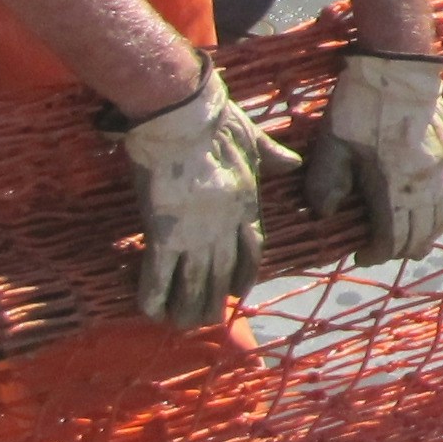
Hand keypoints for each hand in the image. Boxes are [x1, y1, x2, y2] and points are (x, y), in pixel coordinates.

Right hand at [117, 58, 294, 325]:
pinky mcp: (164, 232)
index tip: (238, 290)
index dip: (244, 273)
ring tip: (181, 324)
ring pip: (195, 281)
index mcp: (247, 203)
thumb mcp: (253, 138)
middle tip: (206, 318)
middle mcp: (226, 225)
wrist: (184, 117)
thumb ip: (272, 155)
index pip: (251, 250)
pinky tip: (149, 312)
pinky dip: (154, 295)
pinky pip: (159, 273)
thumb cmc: (216, 121)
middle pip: (223, 273)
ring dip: (188, 306)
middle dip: (214, 299)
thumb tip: (293, 162)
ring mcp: (197, 232)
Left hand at [304, 48, 442, 264]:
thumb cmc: (361, 108)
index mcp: (393, 187)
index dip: (375, 254)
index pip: (391, 239)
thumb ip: (324, 183)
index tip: (359, 253)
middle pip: (419, 236)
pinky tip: (437, 214)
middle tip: (379, 248)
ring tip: (407, 239)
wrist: (398, 71)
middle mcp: (424, 186)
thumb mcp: (332, 144)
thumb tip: (324, 215)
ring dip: (425, 235)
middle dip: (398, 250)